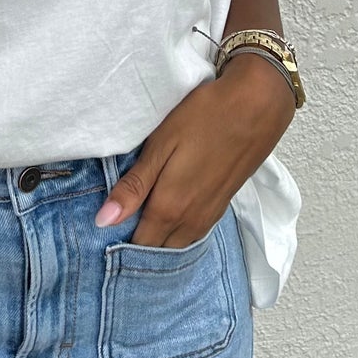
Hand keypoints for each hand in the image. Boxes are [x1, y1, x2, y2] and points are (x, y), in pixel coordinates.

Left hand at [94, 53, 296, 246]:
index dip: (117, 244)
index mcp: (170, 208)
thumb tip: (103, 221)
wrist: (256, 107)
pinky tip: (167, 216)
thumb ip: (134, 186)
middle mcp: (190, 222)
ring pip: (176, 245)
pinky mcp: (221, 206)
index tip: (101, 232)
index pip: (138, 246)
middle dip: (136, 246)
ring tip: (138, 222)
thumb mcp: (161, 144)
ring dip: (158, 241)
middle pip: (157, 250)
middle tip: (116, 226)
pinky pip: (192, 234)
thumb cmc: (204, 118)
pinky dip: (176, 233)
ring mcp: (209, 216)